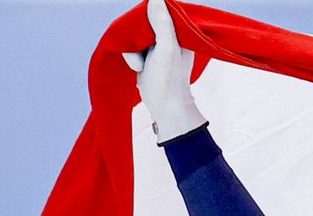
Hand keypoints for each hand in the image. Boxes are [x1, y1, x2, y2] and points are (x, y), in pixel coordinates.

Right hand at [122, 0, 206, 141]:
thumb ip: (162, 24)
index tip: (149, 37)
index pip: (161, 10)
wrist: (165, 108)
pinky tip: (140, 69)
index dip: (150, 17)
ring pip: (135, 35)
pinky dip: (133, 58)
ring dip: (134, 51)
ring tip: (143, 66)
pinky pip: (132, 48)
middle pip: (144, 22)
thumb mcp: (165, 49)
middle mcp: (170, 35)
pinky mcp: (148, 56)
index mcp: (180, 30)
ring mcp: (158, 46)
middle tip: (146, 53)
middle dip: (138, 37)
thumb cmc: (168, 80)